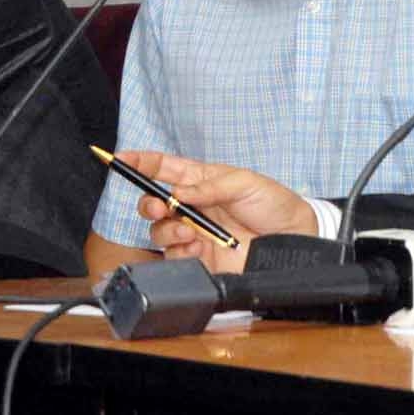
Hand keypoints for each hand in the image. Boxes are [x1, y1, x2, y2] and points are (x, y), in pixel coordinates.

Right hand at [122, 150, 313, 274]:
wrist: (294, 238)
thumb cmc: (274, 204)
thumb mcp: (245, 183)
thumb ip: (210, 186)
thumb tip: (179, 191)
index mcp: (200, 179)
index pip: (162, 167)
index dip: (139, 162)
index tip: (119, 158)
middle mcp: (192, 206)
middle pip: (153, 202)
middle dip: (147, 203)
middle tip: (158, 207)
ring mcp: (194, 232)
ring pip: (159, 230)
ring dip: (166, 229)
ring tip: (188, 230)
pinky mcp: (200, 257)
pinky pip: (174, 254)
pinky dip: (178, 249)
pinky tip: (196, 245)